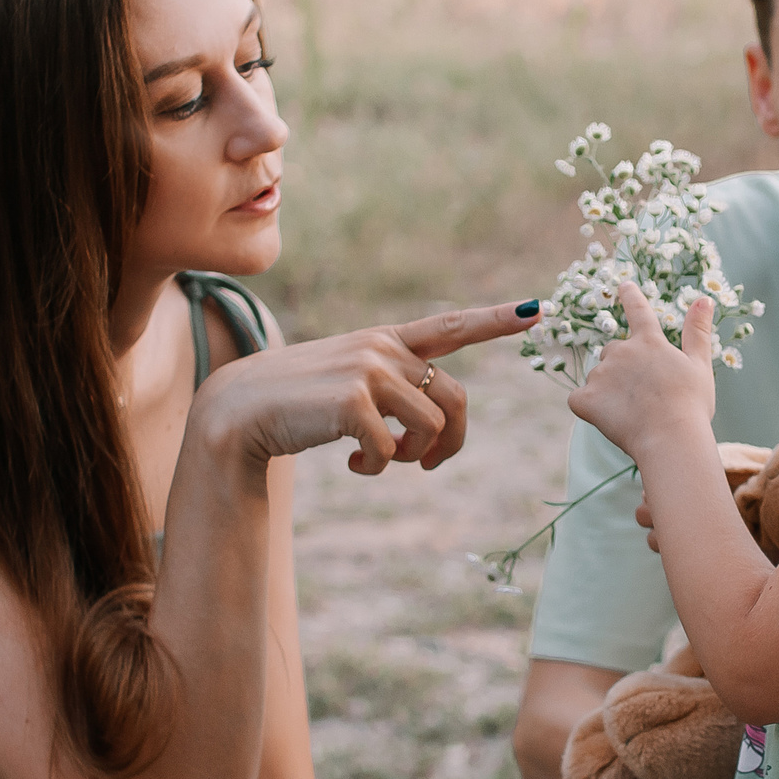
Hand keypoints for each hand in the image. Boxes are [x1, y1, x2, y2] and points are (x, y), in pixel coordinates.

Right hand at [196, 301, 539, 474]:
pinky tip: (351, 464)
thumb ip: (392, 387)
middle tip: (426, 466)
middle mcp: (382, 348)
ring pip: (429, 428)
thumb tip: (437, 427)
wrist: (239, 412)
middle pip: (455, 399)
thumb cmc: (297, 405)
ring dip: (408, 458)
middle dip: (451, 441)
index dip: (496, 321)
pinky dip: (375, 468)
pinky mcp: (353, 401)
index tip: (539, 310)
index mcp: (385, 340)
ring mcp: (368, 371)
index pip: (451, 326)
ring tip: (378, 461)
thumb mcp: (349, 383)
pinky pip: (390, 451)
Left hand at [566, 286, 716, 467]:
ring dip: (608, 389)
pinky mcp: (586, 399)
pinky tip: (608, 419)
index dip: (631, 297)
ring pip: (598, 377)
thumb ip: (697, 331)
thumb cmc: (691, 405)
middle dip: (623, 367)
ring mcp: (601, 374)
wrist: (671, 438)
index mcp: (649, 342)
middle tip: (644, 393)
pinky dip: (589, 407)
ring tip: (632, 412)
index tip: (624, 285)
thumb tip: (703, 299)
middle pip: (613, 351)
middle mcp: (622, 351)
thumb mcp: (700, 365)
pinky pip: (579, 399)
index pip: (638, 310)